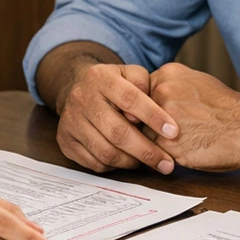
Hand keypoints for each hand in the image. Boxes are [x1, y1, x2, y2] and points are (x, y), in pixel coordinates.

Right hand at [56, 62, 177, 173]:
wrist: (77, 88)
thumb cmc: (114, 84)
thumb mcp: (131, 73)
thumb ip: (145, 86)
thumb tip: (149, 114)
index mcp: (100, 77)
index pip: (130, 99)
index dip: (153, 117)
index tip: (173, 132)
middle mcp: (81, 99)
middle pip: (117, 132)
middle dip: (147, 150)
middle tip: (168, 163)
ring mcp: (71, 122)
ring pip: (106, 152)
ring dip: (132, 162)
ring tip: (150, 162)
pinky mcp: (65, 142)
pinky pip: (94, 163)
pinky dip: (115, 166)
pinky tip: (129, 161)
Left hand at [148, 63, 239, 171]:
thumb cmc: (228, 108)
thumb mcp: (198, 82)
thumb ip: (172, 86)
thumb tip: (154, 97)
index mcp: (167, 74)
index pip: (139, 94)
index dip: (146, 110)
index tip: (154, 117)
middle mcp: (162, 93)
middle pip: (138, 115)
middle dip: (147, 127)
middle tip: (168, 134)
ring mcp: (162, 119)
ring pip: (144, 135)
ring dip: (155, 143)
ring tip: (179, 143)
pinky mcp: (168, 145)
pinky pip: (155, 154)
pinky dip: (165, 157)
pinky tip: (183, 153)